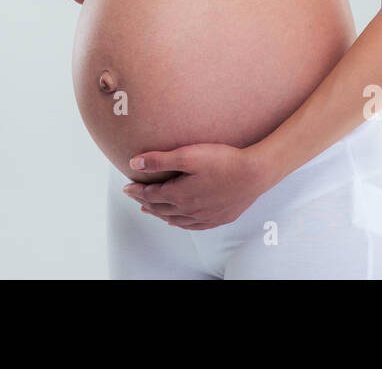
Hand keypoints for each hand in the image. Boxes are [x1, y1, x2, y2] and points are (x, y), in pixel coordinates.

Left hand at [121, 143, 270, 229]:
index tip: (127, 187)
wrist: (255, 173)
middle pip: (161, 208)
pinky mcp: (219, 217)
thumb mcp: (188, 155)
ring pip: (176, 219)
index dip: (137, 191)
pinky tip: (178, 222)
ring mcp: (205, 216)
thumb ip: (160, 160)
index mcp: (180, 195)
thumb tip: (134, 163)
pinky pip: (194, 226)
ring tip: (151, 210)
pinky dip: (181, 224)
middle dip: (146, 202)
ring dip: (161, 214)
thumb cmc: (223, 161)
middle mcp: (190, 210)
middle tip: (135, 197)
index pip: (151, 195)